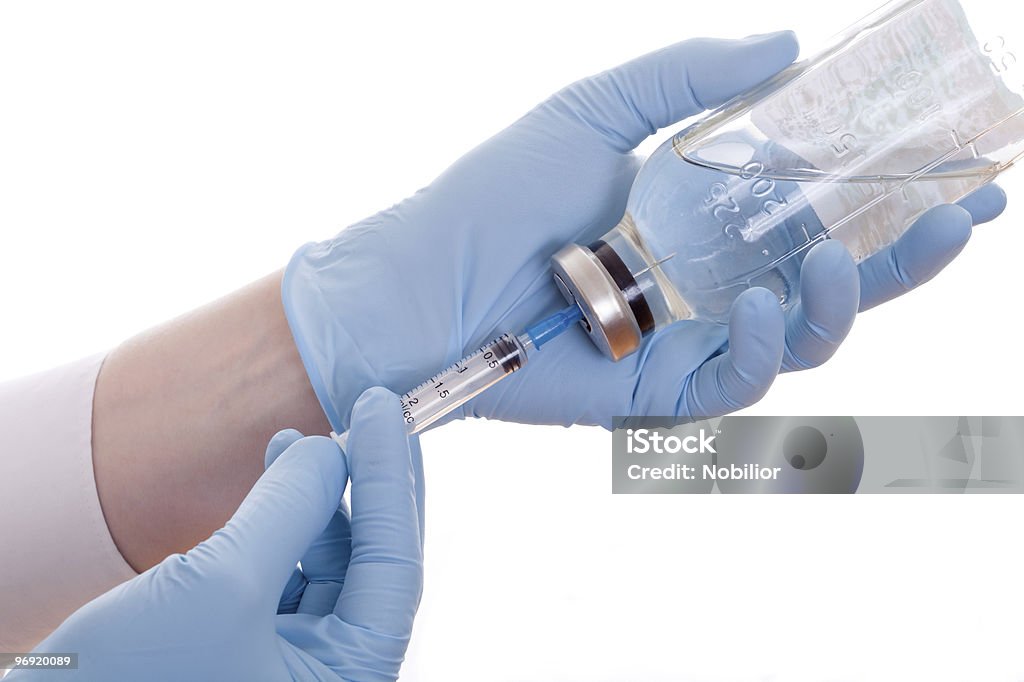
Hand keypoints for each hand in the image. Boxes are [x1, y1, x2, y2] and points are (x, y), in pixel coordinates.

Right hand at [10, 387, 422, 681]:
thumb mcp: (220, 585)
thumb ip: (287, 512)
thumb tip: (330, 453)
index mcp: (347, 681)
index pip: (395, 566)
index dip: (393, 480)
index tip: (383, 410)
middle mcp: (325, 678)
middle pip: (366, 566)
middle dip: (356, 488)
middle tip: (352, 418)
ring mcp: (283, 669)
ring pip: (321, 567)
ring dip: (308, 502)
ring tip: (288, 445)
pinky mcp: (241, 655)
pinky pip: (279, 579)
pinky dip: (274, 528)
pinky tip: (265, 486)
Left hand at [282, 32, 1007, 429]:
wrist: (424, 281)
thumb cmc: (496, 195)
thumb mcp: (596, 110)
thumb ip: (688, 80)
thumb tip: (786, 45)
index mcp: (701, 213)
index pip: (815, 201)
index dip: (887, 185)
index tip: (957, 161)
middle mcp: (708, 276)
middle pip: (831, 273)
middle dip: (906, 250)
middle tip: (964, 212)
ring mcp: (690, 335)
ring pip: (806, 334)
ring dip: (850, 299)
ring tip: (846, 256)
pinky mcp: (664, 389)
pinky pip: (743, 377)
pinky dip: (768, 343)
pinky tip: (763, 302)